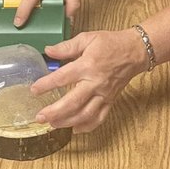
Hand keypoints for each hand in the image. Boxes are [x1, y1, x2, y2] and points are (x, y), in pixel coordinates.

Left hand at [29, 27, 147, 131]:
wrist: (135, 52)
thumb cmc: (111, 43)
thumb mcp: (88, 38)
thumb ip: (67, 46)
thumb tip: (48, 50)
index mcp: (87, 66)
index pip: (63, 78)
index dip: (46, 85)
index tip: (34, 90)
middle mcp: (95, 83)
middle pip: (73, 102)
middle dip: (55, 112)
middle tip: (40, 117)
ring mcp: (104, 94)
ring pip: (85, 114)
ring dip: (68, 122)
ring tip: (53, 124)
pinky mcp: (110, 101)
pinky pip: (99, 118)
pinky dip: (87, 126)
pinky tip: (75, 129)